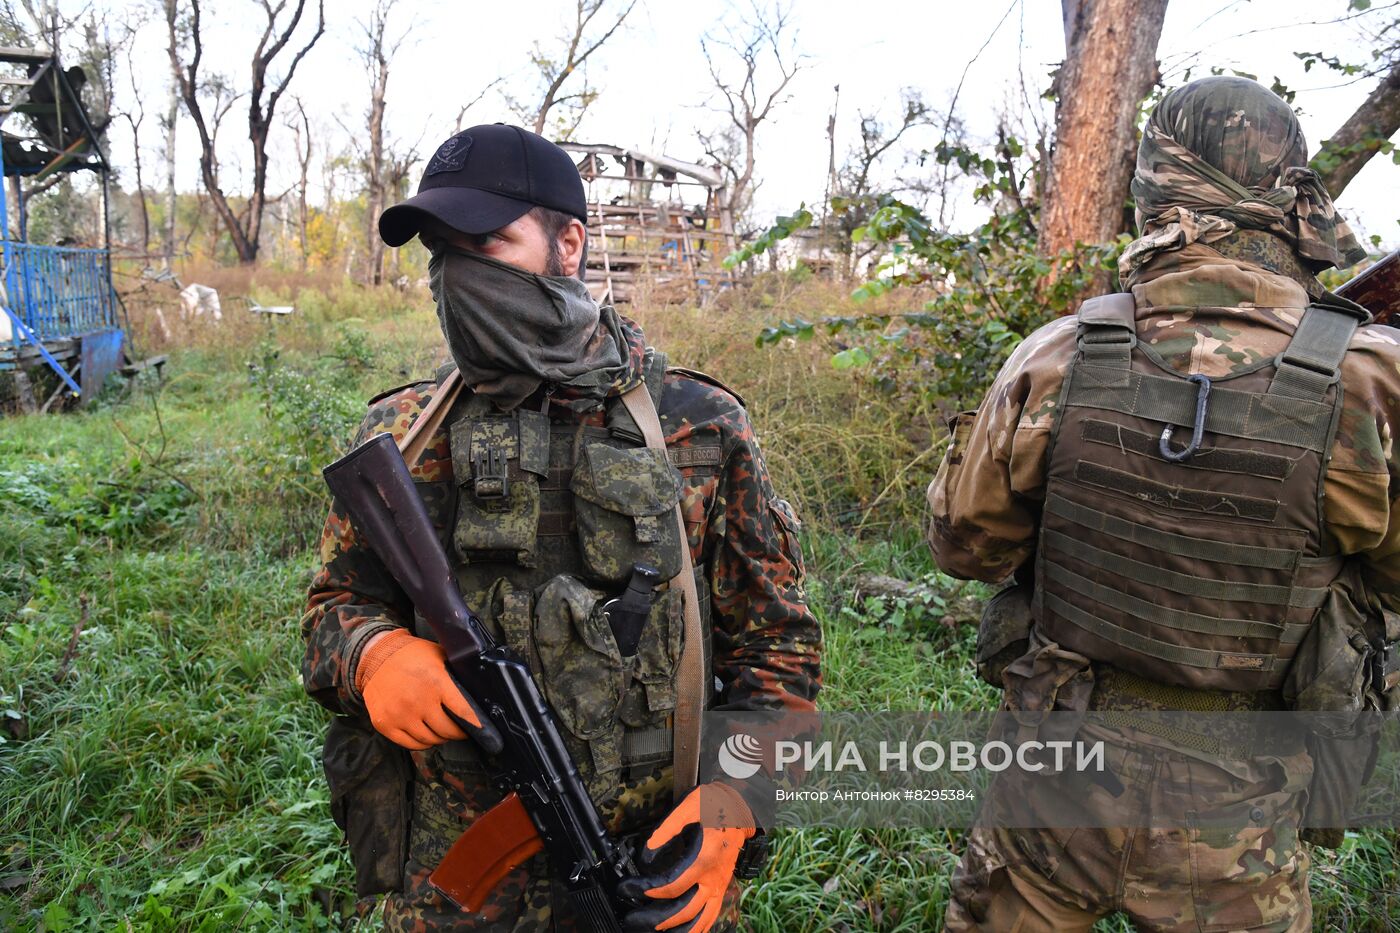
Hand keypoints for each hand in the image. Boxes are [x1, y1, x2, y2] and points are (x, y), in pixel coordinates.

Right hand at [358, 630, 499, 752]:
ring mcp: (401, 715)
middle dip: (457, 732)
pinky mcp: (385, 724)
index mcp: (437, 683)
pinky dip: (422, 742)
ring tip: (441, 729)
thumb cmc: (412, 655)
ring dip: (439, 737)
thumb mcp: (439, 655)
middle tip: (459, 728)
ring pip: (430, 740)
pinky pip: (411, 745)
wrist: (375, 656)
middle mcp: (419, 701)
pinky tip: (425, 733)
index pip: (464, 712)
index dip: (476, 724)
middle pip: (447, 730)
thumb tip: (477, 689)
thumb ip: (456, 673)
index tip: (482, 729)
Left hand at [618, 782, 754, 932]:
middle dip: (656, 919)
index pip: (673, 885)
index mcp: (704, 859)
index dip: (650, 891)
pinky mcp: (722, 887)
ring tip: (654, 932)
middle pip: (684, 910)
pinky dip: (698, 930)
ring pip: (700, 921)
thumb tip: (647, 853)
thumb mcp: (689, 807)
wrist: (742, 807)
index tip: (631, 888)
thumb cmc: (715, 805)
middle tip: (634, 918)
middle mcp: (713, 878)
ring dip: (677, 931)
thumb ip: (666, 830)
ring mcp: (720, 886)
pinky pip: (712, 916)